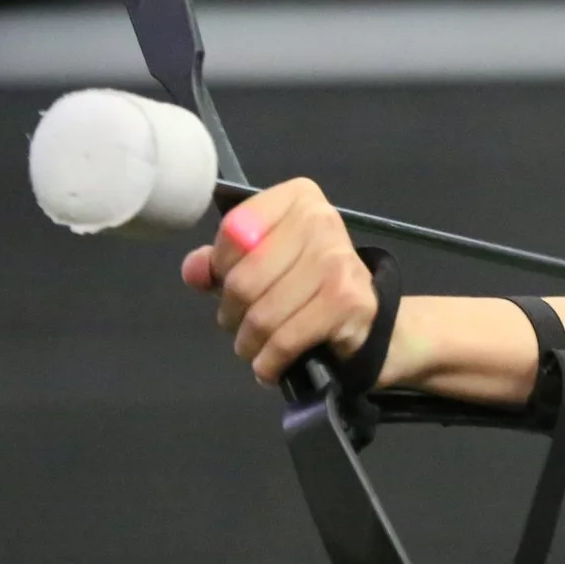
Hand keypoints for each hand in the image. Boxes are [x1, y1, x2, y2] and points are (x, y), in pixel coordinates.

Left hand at [180, 178, 379, 384]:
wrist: (370, 321)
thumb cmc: (309, 285)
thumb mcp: (262, 265)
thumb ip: (221, 263)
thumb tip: (194, 271)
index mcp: (298, 197)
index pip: (234, 231)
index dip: (220, 268)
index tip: (231, 284)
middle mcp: (321, 220)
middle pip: (244, 278)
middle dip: (232, 314)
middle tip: (241, 326)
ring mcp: (337, 260)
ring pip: (262, 314)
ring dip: (250, 343)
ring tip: (256, 348)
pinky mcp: (348, 301)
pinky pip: (286, 339)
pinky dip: (270, 361)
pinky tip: (271, 366)